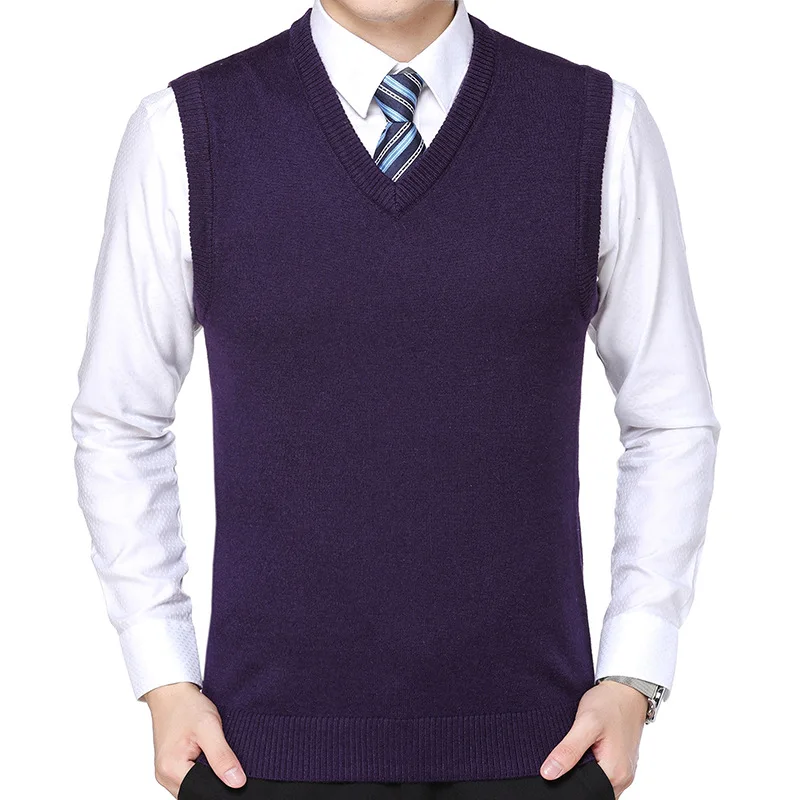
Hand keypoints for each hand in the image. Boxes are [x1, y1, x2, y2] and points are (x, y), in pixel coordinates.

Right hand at [143, 682, 246, 796]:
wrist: (171, 692)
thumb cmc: (186, 705)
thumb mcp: (209, 727)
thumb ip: (222, 756)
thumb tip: (237, 782)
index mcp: (171, 769)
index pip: (202, 792)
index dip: (221, 785)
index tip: (234, 770)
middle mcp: (164, 776)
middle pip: (197, 792)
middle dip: (215, 780)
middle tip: (225, 756)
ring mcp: (166, 774)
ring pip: (194, 786)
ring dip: (208, 774)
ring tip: (214, 751)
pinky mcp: (170, 768)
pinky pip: (189, 778)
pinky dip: (202, 769)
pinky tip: (207, 754)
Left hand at [539, 680, 647, 797]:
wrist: (627, 689)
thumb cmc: (609, 703)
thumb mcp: (586, 723)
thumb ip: (568, 750)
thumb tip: (548, 774)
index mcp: (615, 773)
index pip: (585, 793)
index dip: (567, 785)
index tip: (553, 770)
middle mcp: (623, 778)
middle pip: (592, 790)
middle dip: (574, 779)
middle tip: (561, 758)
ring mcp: (624, 771)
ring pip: (597, 783)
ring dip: (582, 772)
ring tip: (571, 752)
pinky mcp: (620, 762)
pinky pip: (602, 773)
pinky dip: (590, 766)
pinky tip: (581, 751)